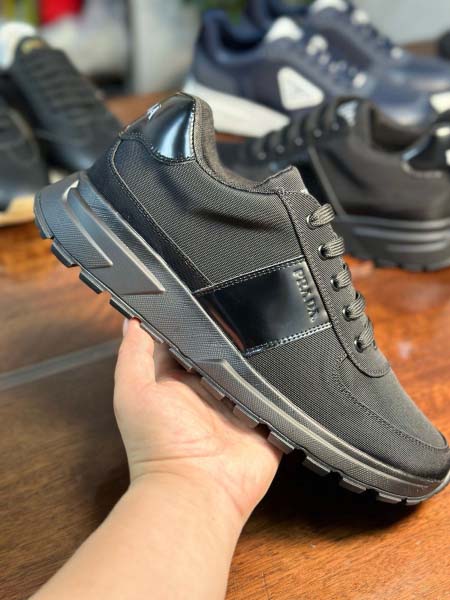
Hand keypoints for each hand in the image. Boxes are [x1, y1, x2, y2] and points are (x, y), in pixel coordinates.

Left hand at [114, 319, 281, 523]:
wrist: (196, 490)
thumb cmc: (158, 444)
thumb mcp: (133, 392)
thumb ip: (134, 354)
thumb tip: (133, 320)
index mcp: (177, 382)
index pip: (187, 342)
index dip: (193, 322)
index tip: (202, 295)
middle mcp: (208, 392)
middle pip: (223, 354)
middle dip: (232, 335)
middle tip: (244, 305)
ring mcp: (238, 407)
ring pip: (252, 372)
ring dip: (259, 358)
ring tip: (272, 327)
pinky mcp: (264, 422)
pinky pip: (278, 399)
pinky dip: (283, 385)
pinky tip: (291, 363)